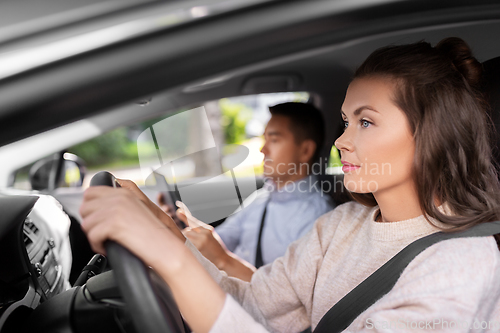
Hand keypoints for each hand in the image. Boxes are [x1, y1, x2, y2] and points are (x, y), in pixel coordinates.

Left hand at [80, 186, 225, 332]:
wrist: (167, 247)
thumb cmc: (156, 234)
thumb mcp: (139, 210)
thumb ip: (120, 203)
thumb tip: (98, 205)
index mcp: (124, 192)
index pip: (91, 192)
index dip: (90, 208)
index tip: (97, 220)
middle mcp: (119, 196)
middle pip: (84, 206)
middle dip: (90, 222)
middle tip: (102, 233)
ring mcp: (116, 208)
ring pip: (86, 223)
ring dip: (94, 236)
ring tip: (107, 242)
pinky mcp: (114, 223)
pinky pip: (92, 236)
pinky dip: (97, 246)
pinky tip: (108, 248)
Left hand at [176, 201, 229, 268]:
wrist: (224, 260)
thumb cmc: (215, 249)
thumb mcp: (210, 237)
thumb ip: (200, 231)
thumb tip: (186, 228)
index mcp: (208, 229)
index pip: (193, 219)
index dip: (184, 212)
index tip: (178, 205)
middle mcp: (205, 232)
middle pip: (187, 229)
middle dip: (187, 236)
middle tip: (194, 243)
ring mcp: (202, 239)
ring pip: (186, 235)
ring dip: (188, 241)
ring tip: (197, 248)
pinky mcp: (199, 246)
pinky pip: (187, 243)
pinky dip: (188, 246)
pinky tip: (196, 250)